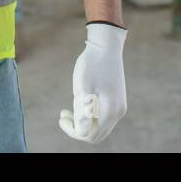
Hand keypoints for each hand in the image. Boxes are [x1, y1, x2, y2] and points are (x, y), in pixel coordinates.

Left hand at [58, 22, 126, 143]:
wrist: (106, 45)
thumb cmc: (92, 64)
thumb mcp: (82, 87)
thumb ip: (82, 112)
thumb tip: (81, 132)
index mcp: (110, 111)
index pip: (87, 134)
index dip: (71, 129)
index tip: (61, 115)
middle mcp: (117, 113)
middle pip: (95, 135)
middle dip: (77, 129)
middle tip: (63, 114)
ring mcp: (119, 107)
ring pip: (98, 128)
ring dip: (83, 124)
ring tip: (69, 109)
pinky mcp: (117, 101)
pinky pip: (102, 119)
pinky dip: (90, 117)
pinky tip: (80, 102)